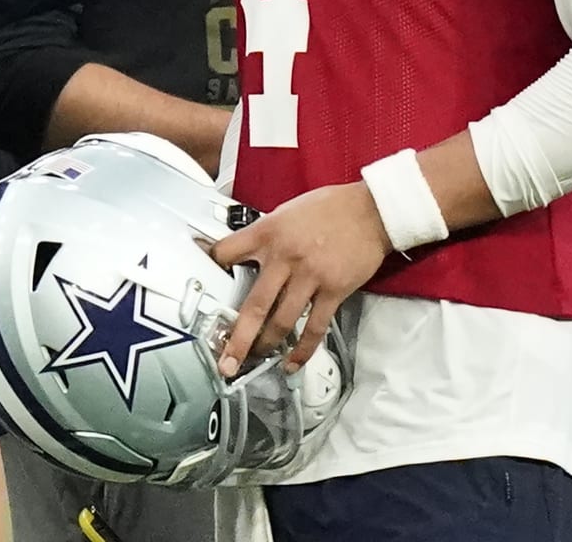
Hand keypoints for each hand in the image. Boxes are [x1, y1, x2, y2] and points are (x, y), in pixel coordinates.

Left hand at [208, 181, 392, 374]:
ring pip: (281, 321)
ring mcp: (310, 276)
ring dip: (266, 346)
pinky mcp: (333, 290)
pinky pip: (314, 327)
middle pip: (254, 304)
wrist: (371, 210)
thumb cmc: (331, 207)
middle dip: (237, 338)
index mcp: (269, 232)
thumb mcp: (287, 210)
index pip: (227, 252)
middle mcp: (285, 257)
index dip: (210, 266)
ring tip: (255, 360)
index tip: (199, 282)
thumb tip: (248, 250)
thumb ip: (266, 232)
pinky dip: (302, 350)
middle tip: (225, 359)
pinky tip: (292, 363)